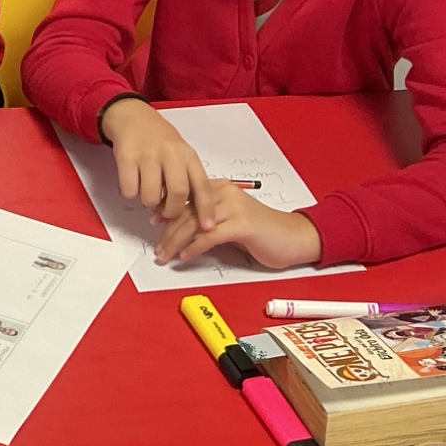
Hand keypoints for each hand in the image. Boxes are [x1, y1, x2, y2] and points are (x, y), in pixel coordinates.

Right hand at [100, 98, 214, 226]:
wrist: (132, 117)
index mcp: (187, 155)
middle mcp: (170, 154)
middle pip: (178, 194)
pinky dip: (130, 192)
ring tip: (147, 189)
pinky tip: (133, 180)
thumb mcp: (179, 155)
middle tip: (165, 213)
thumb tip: (184, 214)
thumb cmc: (159, 141)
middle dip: (171, 211)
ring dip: (148, 202)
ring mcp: (148, 155)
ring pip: (151, 197)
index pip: (202, 186)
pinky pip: (130, 191)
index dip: (206, 209)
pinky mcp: (127, 157)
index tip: (208, 228)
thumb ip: (184, 180)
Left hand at [152, 179, 322, 268]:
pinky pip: (210, 236)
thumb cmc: (261, 231)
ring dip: (176, 242)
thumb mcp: (229, 220)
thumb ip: (208, 220)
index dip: (167, 211)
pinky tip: (185, 256)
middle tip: (157, 248)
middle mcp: (226, 193)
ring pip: (194, 224)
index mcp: (221, 189)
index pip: (186, 198)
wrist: (292, 237)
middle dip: (168, 232)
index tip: (153, 223)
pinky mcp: (242, 224)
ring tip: (166, 255)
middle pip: (187, 211)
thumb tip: (180, 228)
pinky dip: (195, 248)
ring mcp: (235, 207)